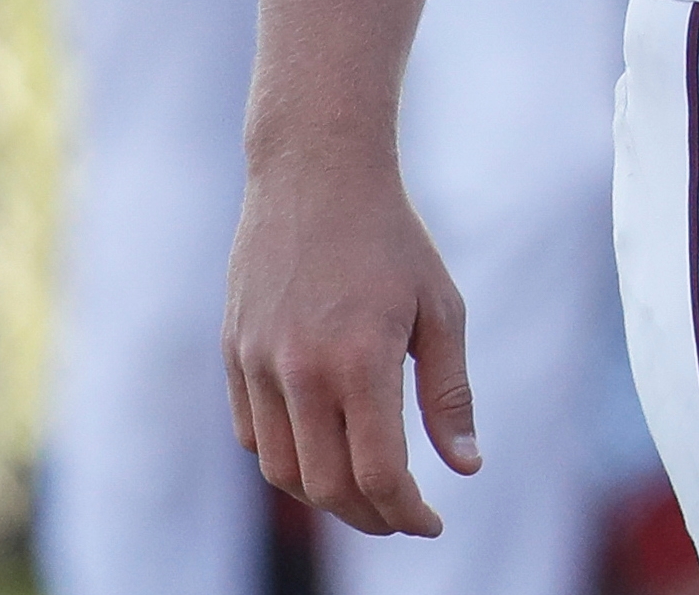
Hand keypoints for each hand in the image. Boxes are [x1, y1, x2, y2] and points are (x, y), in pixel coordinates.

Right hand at [224, 150, 473, 535]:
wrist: (315, 176)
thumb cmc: (393, 242)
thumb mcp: (441, 311)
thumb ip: (450, 395)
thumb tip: (466, 468)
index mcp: (359, 362)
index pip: (378, 473)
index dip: (406, 512)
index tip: (431, 522)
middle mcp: (298, 372)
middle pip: (326, 486)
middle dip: (369, 516)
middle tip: (403, 517)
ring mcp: (256, 364)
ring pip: (282, 470)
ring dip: (325, 497)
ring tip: (367, 494)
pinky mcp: (232, 354)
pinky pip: (252, 435)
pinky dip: (287, 460)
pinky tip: (323, 452)